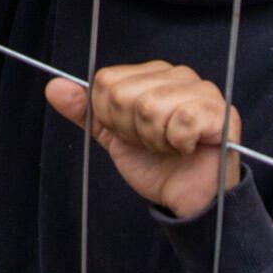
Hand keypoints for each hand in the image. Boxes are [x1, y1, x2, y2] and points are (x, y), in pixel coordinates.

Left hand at [45, 61, 240, 220]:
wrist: (188, 199)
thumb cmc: (155, 164)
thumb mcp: (113, 136)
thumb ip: (86, 111)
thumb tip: (53, 87)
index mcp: (151, 74)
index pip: (105, 82)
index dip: (111, 117)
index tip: (131, 134)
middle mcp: (178, 74)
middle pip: (125, 94)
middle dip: (131, 130)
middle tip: (153, 143)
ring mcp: (202, 90)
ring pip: (150, 107)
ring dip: (155, 139)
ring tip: (170, 146)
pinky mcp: (219, 112)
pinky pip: (180, 120)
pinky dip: (178, 143)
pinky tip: (188, 147)